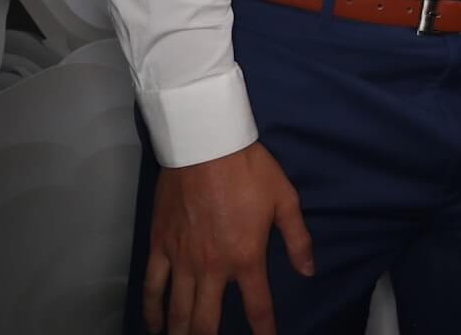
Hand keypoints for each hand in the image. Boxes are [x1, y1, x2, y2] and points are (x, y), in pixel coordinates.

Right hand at [143, 142, 313, 334]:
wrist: (205, 145)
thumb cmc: (249, 169)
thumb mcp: (285, 200)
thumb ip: (298, 239)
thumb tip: (309, 271)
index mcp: (246, 257)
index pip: (258, 307)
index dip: (264, 331)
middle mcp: (212, 267)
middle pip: (207, 321)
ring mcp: (182, 259)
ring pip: (178, 311)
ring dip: (180, 332)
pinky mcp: (159, 246)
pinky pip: (152, 286)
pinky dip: (151, 310)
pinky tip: (154, 325)